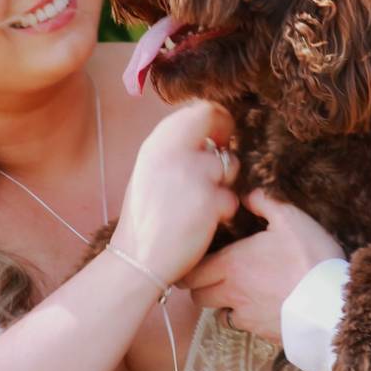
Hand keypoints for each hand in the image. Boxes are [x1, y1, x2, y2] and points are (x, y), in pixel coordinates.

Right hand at [113, 101, 239, 283]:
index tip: (218, 137)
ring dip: (225, 182)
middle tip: (221, 163)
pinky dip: (224, 211)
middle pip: (216, 122)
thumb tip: (209, 137)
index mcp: (156, 144)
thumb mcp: (150, 172)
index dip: (215, 120)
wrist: (138, 259)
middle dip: (226, 140)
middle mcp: (173, 151)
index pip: (198, 110)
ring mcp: (193, 173)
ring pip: (230, 163)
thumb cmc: (146, 220)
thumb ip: (175, 151)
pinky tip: (204, 223)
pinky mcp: (210, 199)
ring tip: (204, 202)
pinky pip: (232, 197)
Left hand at [183, 189, 344, 342]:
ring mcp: (244, 314)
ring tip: (233, 291)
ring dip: (219, 303)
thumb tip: (247, 195)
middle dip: (199, 286)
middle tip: (210, 275)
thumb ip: (264, 203)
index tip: (197, 260)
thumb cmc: (310, 258)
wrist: (331, 303)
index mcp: (231, 263)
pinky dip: (241, 317)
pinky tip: (254, 306)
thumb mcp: (291, 219)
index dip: (190, 266)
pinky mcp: (260, 331)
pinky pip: (240, 324)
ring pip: (216, 312)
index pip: (191, 271)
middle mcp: (231, 291)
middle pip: (197, 295)